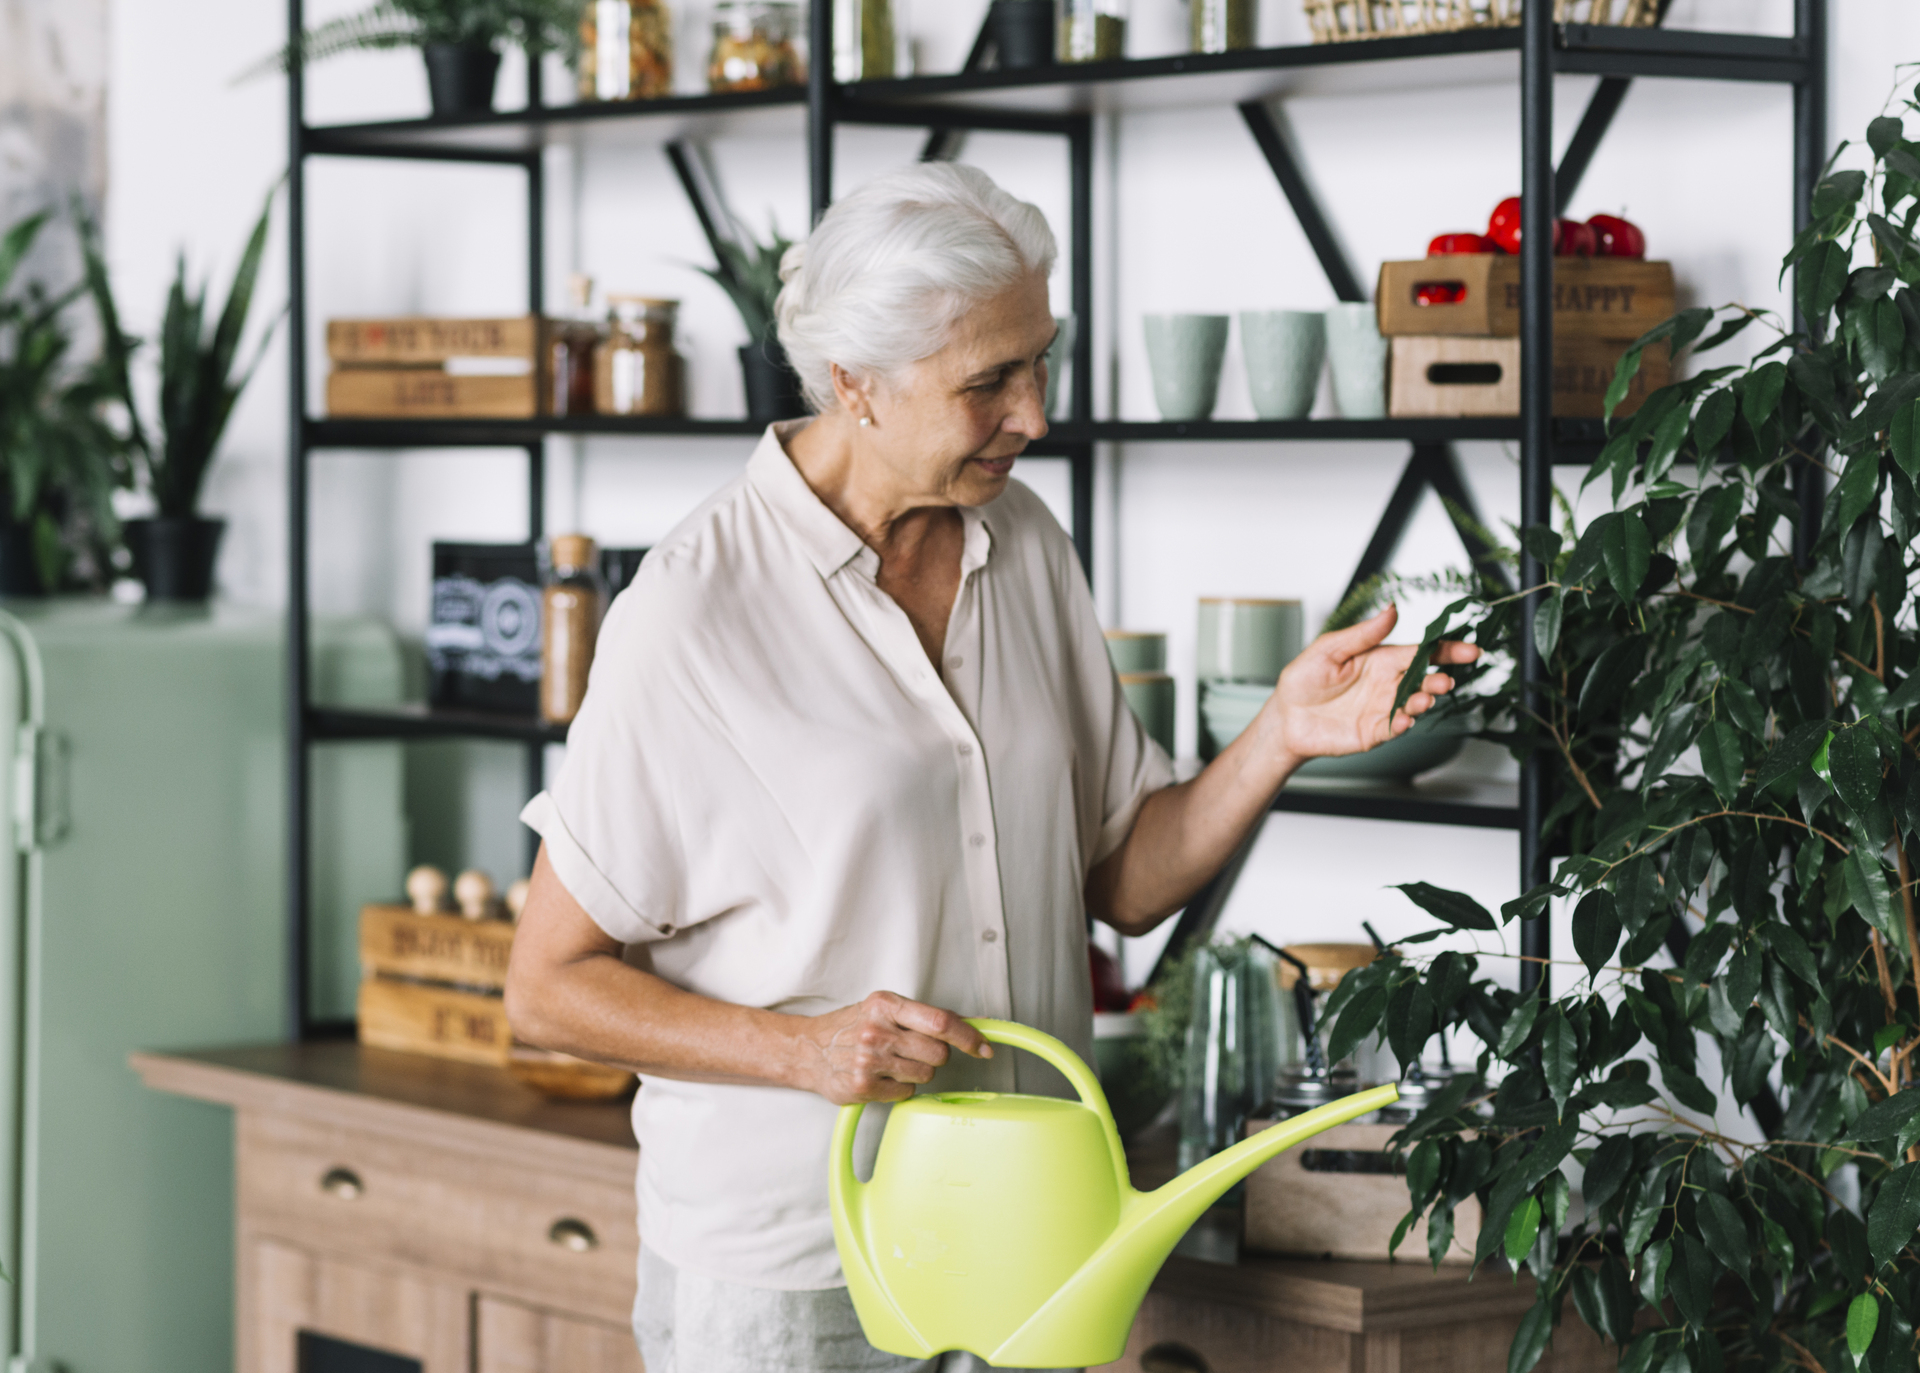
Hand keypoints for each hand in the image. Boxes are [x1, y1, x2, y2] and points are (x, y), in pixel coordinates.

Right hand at [799, 991, 991, 1105]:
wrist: (809, 1049)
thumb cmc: (852, 1026)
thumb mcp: (886, 1009)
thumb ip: (928, 1016)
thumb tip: (975, 1022)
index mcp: (886, 1004)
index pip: (940, 1022)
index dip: (968, 1036)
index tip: (983, 1046)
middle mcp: (877, 1030)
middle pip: (938, 1053)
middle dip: (934, 1055)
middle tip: (913, 1050)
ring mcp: (869, 1060)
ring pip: (925, 1075)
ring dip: (916, 1072)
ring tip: (892, 1062)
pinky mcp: (863, 1087)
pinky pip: (906, 1093)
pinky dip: (900, 1087)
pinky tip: (882, 1076)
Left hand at [1264, 605, 1479, 765]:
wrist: (1286, 717)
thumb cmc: (1304, 679)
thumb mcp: (1329, 649)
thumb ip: (1363, 633)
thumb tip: (1392, 609)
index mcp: (1381, 659)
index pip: (1419, 652)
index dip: (1446, 651)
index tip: (1469, 649)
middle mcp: (1388, 684)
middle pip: (1423, 680)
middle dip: (1438, 680)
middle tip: (1445, 681)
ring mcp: (1383, 709)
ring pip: (1413, 705)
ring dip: (1423, 701)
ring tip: (1424, 698)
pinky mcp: (1374, 732)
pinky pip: (1394, 728)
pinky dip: (1402, 724)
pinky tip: (1405, 719)